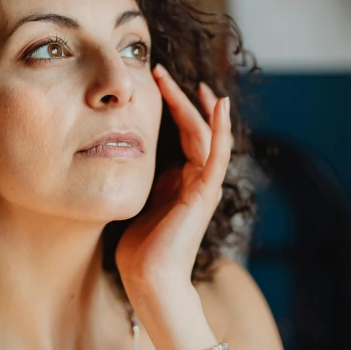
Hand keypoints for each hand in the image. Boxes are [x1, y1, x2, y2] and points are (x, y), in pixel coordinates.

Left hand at [115, 63, 232, 296]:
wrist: (148, 279)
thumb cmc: (140, 246)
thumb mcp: (140, 197)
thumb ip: (145, 175)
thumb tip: (130, 150)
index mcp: (183, 179)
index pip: (183, 132)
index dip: (172, 105)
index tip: (156, 80)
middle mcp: (198, 178)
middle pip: (194, 127)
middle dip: (180, 97)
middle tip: (160, 70)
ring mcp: (204, 185)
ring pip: (207, 135)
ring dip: (197, 105)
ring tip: (187, 80)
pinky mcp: (204, 192)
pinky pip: (217, 154)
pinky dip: (221, 129)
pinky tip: (220, 105)